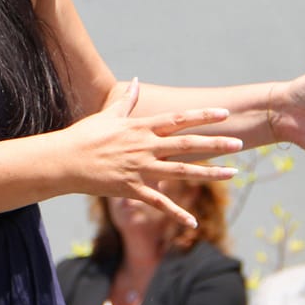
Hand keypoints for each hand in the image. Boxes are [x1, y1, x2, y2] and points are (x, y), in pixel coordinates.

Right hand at [64, 78, 242, 227]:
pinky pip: (159, 203)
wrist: (65, 160)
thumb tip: (136, 82)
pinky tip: (193, 222)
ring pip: (182, 171)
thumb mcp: (107, 114)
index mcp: (140, 128)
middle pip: (187, 145)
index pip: (178, 120)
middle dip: (215, 144)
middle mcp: (145, 147)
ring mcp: (140, 169)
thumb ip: (126, 100)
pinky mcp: (132, 189)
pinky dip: (176, 214)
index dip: (202, 117)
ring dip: (209, 173)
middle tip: (240, 143)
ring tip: (233, 174)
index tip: (224, 114)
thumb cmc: (84, 135)